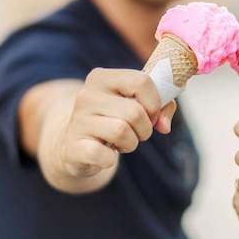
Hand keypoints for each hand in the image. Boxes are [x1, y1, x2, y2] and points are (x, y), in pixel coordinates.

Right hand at [60, 68, 174, 177]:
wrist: (76, 145)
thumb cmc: (113, 120)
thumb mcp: (135, 104)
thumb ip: (161, 107)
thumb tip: (164, 125)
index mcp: (102, 78)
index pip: (141, 81)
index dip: (155, 102)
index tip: (151, 114)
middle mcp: (87, 95)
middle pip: (135, 112)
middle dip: (145, 128)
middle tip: (135, 132)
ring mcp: (78, 121)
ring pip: (122, 131)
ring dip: (131, 143)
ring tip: (121, 142)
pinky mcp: (74, 147)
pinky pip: (105, 156)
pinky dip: (111, 160)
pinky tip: (106, 155)